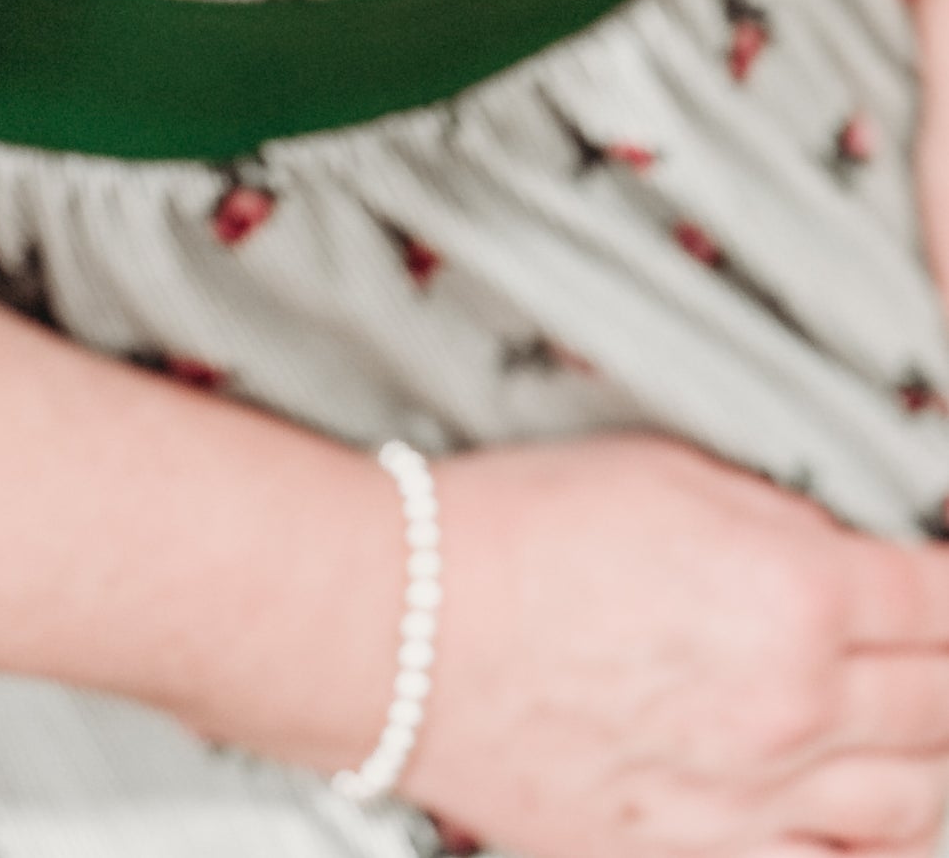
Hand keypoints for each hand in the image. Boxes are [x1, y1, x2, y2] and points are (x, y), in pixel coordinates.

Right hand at [406, 436, 948, 857]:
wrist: (397, 625)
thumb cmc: (508, 533)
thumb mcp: (665, 471)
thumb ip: (779, 519)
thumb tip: (840, 554)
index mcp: (793, 592)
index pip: (941, 600)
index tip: (945, 583)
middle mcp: (792, 704)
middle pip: (945, 702)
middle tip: (933, 647)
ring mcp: (750, 798)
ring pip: (915, 804)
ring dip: (932, 760)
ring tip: (916, 733)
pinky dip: (867, 848)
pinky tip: (865, 822)